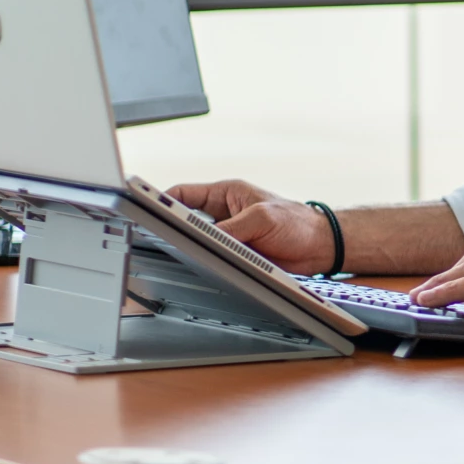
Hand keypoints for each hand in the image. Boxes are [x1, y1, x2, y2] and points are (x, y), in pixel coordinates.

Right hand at [165, 179, 333, 274]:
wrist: (319, 248)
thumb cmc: (297, 222)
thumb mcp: (262, 219)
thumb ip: (232, 228)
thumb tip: (207, 238)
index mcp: (227, 194)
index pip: (184, 194)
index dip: (163, 201)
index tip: (144, 209)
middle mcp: (223, 214)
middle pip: (185, 220)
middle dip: (169, 228)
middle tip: (153, 239)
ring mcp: (227, 236)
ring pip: (196, 242)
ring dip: (187, 249)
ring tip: (173, 255)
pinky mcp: (234, 256)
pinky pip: (210, 259)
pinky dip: (202, 264)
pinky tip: (196, 269)